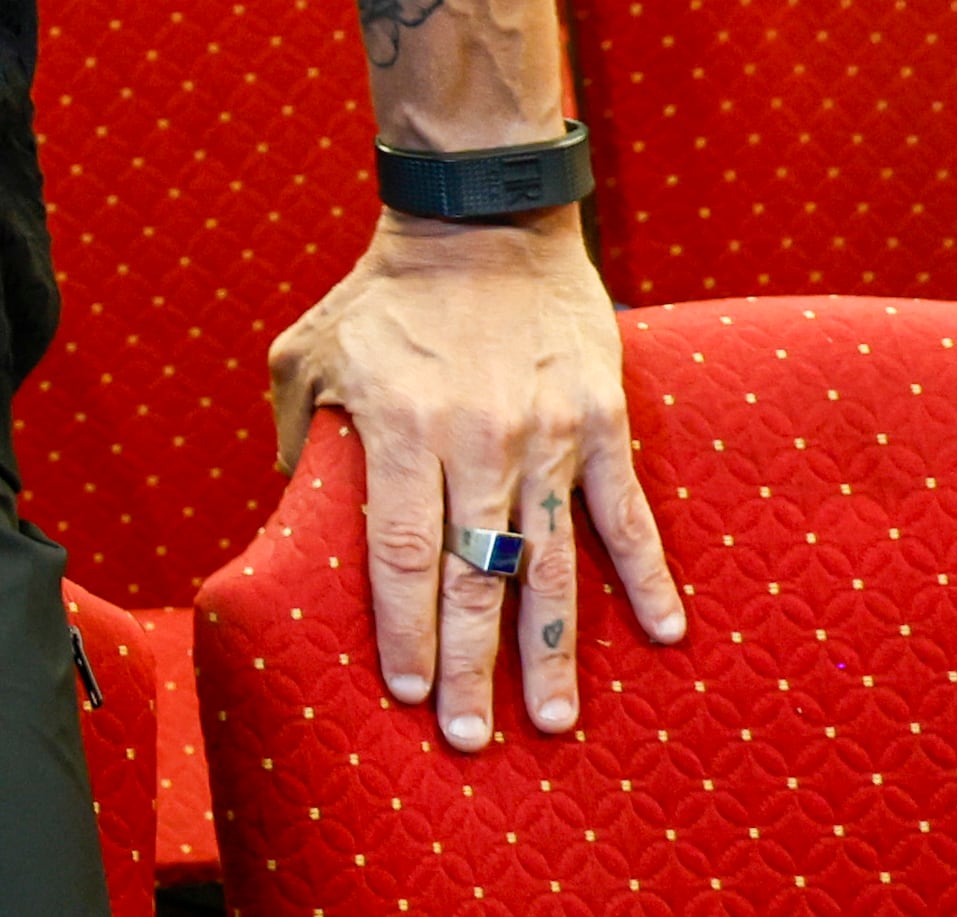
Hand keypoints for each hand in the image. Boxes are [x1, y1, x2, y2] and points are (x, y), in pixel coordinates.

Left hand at [268, 208, 685, 751]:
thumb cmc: (382, 296)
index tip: (407, 693)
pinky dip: (647, 576)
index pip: (400, 552)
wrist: (479, 218)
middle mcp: (473, 439)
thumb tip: (291, 522)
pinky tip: (665, 634)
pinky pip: (625, 513)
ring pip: (549, 562)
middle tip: (471, 738)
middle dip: (468, 664)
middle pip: (471, 576)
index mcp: (398, 426)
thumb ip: (299, 439)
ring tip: (551, 720)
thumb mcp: (308, 354)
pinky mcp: (600, 418)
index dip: (404, 628)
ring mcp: (544, 432)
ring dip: (550, 648)